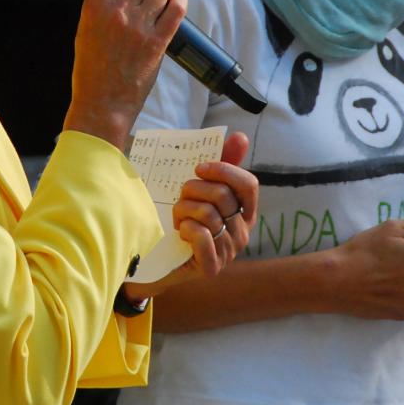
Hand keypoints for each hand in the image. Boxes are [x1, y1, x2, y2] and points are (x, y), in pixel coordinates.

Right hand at [63, 0, 185, 149]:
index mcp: (93, 6)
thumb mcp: (86, 29)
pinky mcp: (158, 43)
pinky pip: (176, 8)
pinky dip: (179, 0)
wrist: (101, 105)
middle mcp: (117, 12)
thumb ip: (101, 4)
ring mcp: (139, 27)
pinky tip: (175, 2)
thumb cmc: (91, 70)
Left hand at [125, 132, 257, 297]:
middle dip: (193, 189)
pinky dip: (185, 228)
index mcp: (244, 212)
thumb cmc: (180, 219)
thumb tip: (240, 137)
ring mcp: (228, 252)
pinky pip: (201, 235)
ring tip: (176, 217)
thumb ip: (220, 164)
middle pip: (223, 195)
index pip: (248, 184)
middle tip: (180, 197)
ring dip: (183, 210)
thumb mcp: (198, 190)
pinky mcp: (212, 267)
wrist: (155, 260)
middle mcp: (241, 233)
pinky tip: (179, 232)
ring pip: (207, 213)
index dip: (224, 170)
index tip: (198, 168)